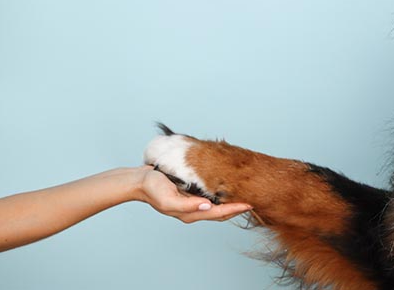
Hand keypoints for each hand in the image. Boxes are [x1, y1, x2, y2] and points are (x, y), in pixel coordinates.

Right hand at [137, 167, 251, 222]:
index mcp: (190, 213)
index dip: (235, 209)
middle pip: (221, 212)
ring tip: (245, 194)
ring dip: (231, 201)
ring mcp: (192, 201)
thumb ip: (187, 205)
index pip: (218, 213)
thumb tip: (207, 207)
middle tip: (254, 199)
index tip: (250, 204)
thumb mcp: (168, 198)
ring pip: (217, 205)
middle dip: (237, 207)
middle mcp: (194, 209)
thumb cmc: (152, 189)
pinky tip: (228, 186)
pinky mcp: (191, 192)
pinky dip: (222, 193)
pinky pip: (211, 195)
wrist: (139, 180)